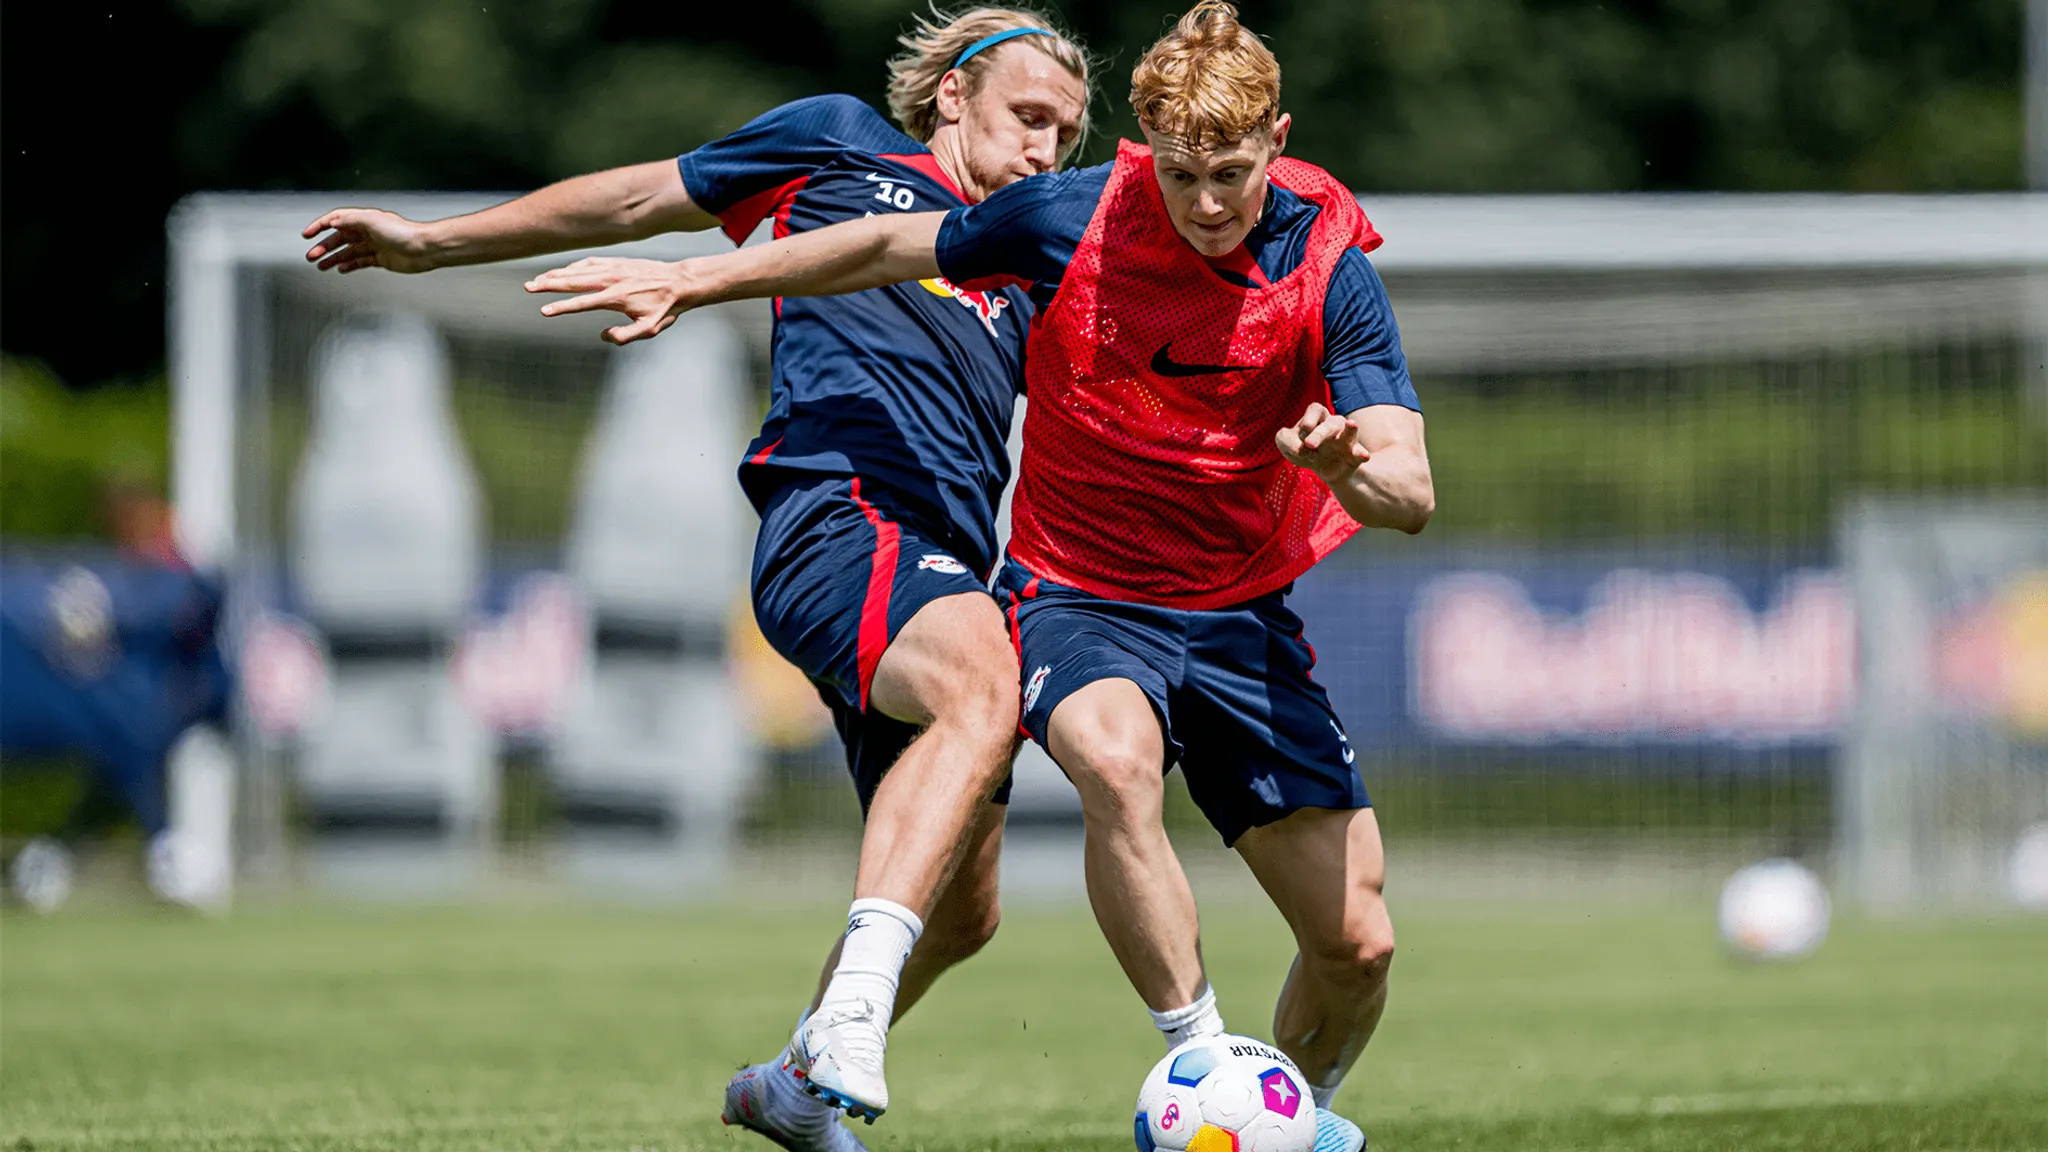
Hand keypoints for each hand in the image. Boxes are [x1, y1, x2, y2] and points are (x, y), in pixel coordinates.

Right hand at [302, 208, 435, 273]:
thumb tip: (333, 222)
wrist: (424, 249)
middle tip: (311, 256)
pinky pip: (360, 261)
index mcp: (364, 219)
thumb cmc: (404, 233)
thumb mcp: (373, 221)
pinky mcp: (381, 259)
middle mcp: (368, 231)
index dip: (320, 226)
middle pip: (340, 237)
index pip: (336, 219)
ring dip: (333, 257)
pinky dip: (350, 265)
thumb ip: (351, 220)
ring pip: (348, 251)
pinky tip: (340, 269)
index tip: (307, 234)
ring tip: (321, 265)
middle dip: (324, 246)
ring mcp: (374, 245)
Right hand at [524, 256, 698, 344]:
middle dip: (548, 284)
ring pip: (578, 269)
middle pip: (573, 281)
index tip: (544, 311)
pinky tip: (562, 271)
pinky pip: (589, 262)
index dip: (562, 308)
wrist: (681, 281)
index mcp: (617, 297)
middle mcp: (611, 279)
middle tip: (528, 287)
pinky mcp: (616, 262)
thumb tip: (603, 336)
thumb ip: (626, 336)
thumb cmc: (666, 308)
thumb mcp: (650, 329)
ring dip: (556, 274)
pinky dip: (573, 266)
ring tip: (538, 280)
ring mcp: (613, 268)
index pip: (582, 303)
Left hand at [1275, 402, 1369, 482]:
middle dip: (1318, 434)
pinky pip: (1360, 452)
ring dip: (1349, 429)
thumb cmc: (1305, 450)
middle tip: (1309, 444)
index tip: (1302, 441)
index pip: (1315, 410)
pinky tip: (1365, 456)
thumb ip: (1285, 440)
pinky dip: (1362, 454)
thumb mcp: (1287, 445)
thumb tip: (1298, 447)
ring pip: (1349, 431)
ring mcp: (1346, 439)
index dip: (1307, 422)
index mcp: (1318, 417)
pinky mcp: (1355, 455)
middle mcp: (1334, 424)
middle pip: (1328, 424)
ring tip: (1352, 424)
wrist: (1326, 469)